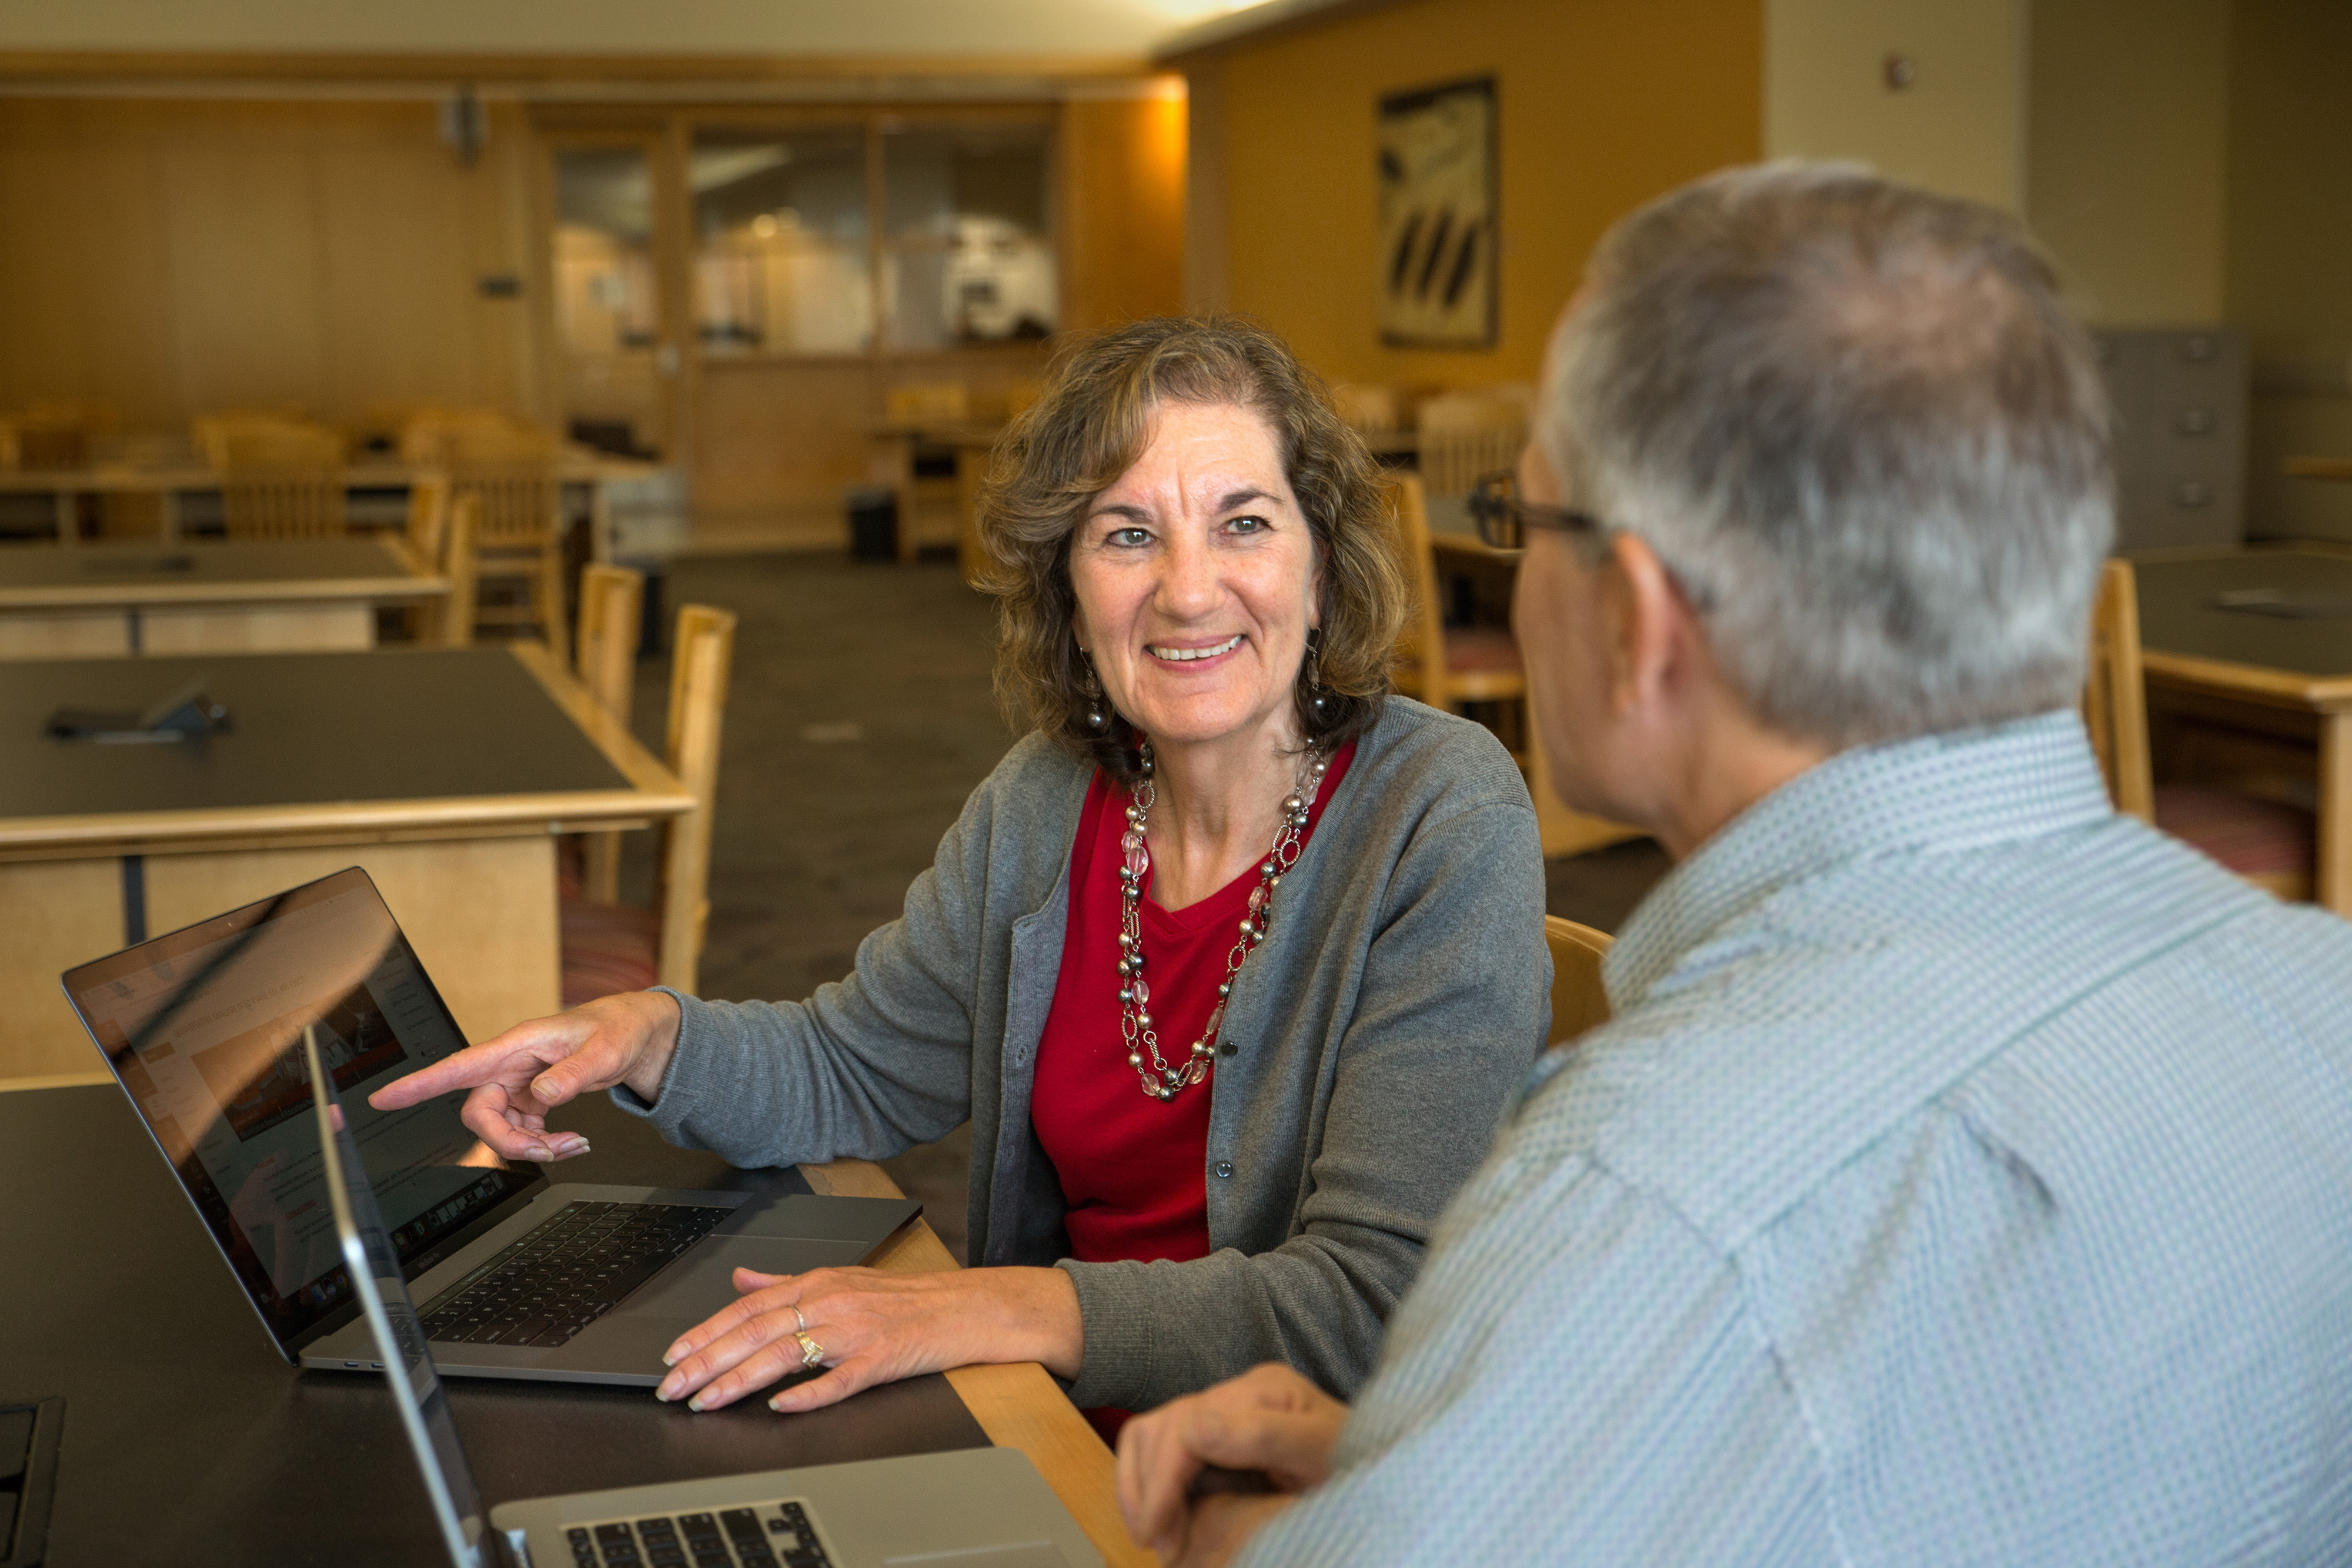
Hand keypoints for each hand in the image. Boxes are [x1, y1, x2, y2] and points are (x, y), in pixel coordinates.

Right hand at [364, 990, 681, 1162]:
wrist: (634, 1034)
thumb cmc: (616, 1029)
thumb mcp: (603, 1050)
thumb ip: (572, 1074)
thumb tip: (542, 1096)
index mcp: (516, 1045)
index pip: (458, 1066)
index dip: (418, 1084)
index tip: (383, 1098)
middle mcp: (509, 1066)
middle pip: (479, 1113)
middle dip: (508, 1141)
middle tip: (550, 1148)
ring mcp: (518, 1084)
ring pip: (500, 1128)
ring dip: (532, 1146)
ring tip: (573, 1145)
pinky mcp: (530, 1099)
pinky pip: (521, 1130)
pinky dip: (544, 1143)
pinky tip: (571, 1142)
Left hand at [654, 1264, 1081, 1414]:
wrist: (965, 1306)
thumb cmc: (903, 1298)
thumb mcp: (840, 1278)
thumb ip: (784, 1281)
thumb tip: (739, 1277)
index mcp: (816, 1283)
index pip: (747, 1308)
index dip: (705, 1332)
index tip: (671, 1356)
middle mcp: (829, 1301)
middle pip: (755, 1332)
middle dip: (707, 1361)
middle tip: (671, 1387)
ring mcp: (855, 1330)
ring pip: (786, 1354)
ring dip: (740, 1379)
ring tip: (707, 1401)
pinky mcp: (881, 1357)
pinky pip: (840, 1378)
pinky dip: (809, 1392)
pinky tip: (782, 1405)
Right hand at [1117, 1363, 1347, 1563]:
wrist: (1380, 1471)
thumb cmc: (1359, 1464)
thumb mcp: (1321, 1453)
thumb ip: (1263, 1436)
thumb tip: (1193, 1428)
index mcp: (1264, 1389)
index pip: (1186, 1425)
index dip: (1162, 1480)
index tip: (1158, 1534)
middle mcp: (1238, 1393)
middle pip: (1161, 1428)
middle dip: (1147, 1489)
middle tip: (1157, 1544)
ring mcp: (1226, 1412)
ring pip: (1152, 1435)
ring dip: (1142, 1487)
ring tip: (1155, 1536)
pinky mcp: (1219, 1436)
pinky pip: (1165, 1451)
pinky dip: (1151, 1485)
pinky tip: (1162, 1519)